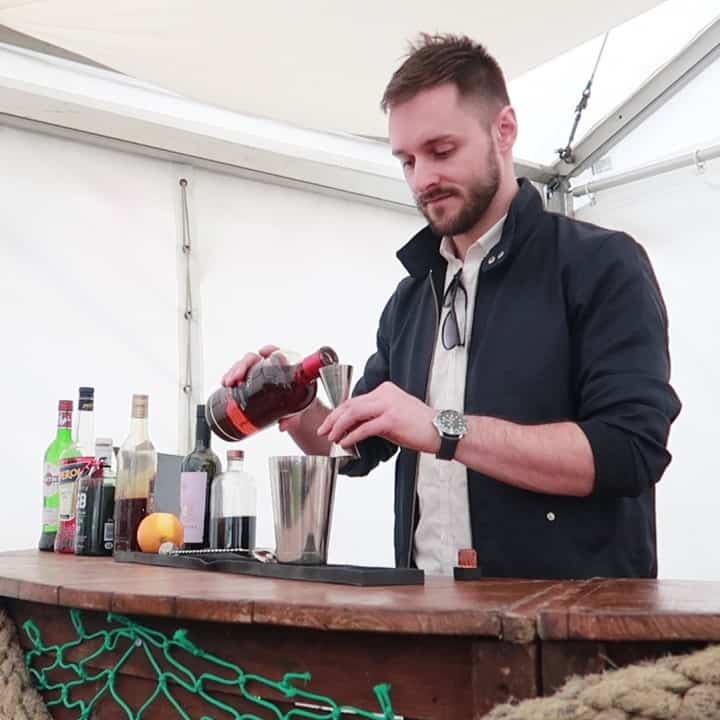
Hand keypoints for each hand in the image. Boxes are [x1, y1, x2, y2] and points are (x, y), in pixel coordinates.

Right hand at [220, 346, 314, 433]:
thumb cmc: (301, 402)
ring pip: (244, 366)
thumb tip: (283, 425)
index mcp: (285, 367)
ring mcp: (259, 374)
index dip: (270, 350)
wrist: (296, 410)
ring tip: (227, 383)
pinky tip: (226, 385)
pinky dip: (231, 378)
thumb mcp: (300, 409)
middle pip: (254, 359)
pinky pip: (239, 376)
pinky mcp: (251, 382)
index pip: (276, 353)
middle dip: (242, 366)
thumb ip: (293, 417)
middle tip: (236, 378)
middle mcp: (270, 367)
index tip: (263, 352)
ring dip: (233, 372)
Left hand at [317, 381, 439, 453]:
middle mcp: (385, 394)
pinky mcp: (391, 420)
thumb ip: (374, 416)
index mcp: (385, 390)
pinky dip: (352, 436)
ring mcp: (388, 406)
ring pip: (353, 413)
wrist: (441, 430)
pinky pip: (365, 428)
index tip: (329, 423)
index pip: (355, 400)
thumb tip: (352, 427)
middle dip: (333, 419)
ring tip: (332, 437)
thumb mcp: (393, 415)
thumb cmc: (420, 425)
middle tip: (323, 430)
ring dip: (339, 426)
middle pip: (350, 404)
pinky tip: (346, 442)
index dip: (339, 413)